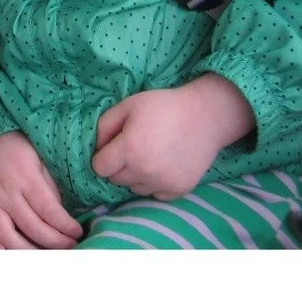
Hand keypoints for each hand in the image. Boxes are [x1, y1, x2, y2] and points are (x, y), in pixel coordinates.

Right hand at [0, 130, 83, 248]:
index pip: (49, 210)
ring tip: (43, 257)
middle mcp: (6, 192)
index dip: (65, 227)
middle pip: (32, 227)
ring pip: (5, 235)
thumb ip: (49, 186)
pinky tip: (7, 253)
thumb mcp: (39, 159)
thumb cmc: (16, 149)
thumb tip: (60, 216)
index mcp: (26, 178)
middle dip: (54, 242)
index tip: (77, 234)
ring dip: (26, 251)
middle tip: (68, 247)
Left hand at [90, 76, 254, 200]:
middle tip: (135, 147)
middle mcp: (144, 171)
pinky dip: (155, 183)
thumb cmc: (163, 106)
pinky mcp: (178, 190)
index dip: (104, 155)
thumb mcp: (128, 106)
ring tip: (152, 154)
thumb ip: (104, 126)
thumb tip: (97, 148)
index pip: (99, 167)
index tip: (114, 146)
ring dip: (137, 175)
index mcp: (129, 149)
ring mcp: (163, 183)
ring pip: (135, 188)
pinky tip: (164, 164)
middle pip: (116, 179)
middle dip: (119, 166)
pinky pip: (155, 194)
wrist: (204, 116)